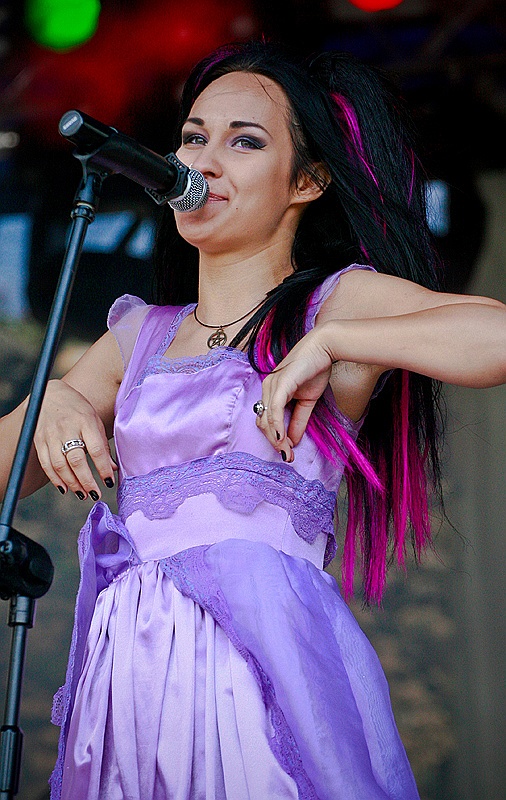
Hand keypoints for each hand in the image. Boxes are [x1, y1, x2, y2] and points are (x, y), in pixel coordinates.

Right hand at [33, 379, 116, 499]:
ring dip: (71, 483)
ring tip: (82, 494)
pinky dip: (55, 479)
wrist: (49, 394)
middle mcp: (67, 428)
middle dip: (86, 480)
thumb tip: (112, 469)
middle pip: (76, 460)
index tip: (110, 482)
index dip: (103, 468)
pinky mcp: (38, 440)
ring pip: (59, 465)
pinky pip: (46, 464)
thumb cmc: (78, 409)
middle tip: (95, 494)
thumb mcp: (95, 421)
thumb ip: (102, 444)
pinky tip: (64, 488)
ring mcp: (50, 434)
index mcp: (86, 421)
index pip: (96, 449)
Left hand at [255, 328, 333, 460]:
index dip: (274, 439)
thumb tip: (293, 441)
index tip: (286, 453)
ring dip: (276, 439)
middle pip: (263, 422)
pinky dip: (277, 425)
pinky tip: (281, 438)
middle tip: (288, 456)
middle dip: (274, 442)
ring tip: (287, 452)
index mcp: (271, 392)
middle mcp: (267, 388)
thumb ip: (299, 420)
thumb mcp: (307, 401)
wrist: (324, 348)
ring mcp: (271, 385)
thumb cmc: (315, 370)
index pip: (266, 420)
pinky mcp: (280, 383)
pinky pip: (275, 409)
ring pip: (267, 418)